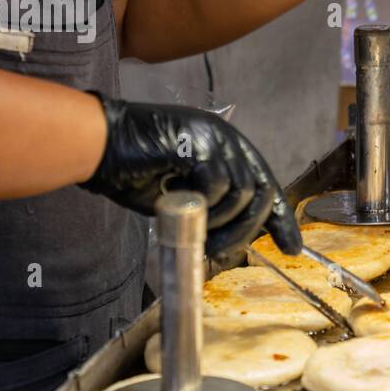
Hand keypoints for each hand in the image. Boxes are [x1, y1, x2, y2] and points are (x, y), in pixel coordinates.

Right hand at [80, 97, 300, 263]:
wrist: (98, 146)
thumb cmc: (133, 169)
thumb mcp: (183, 196)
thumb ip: (211, 208)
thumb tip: (229, 240)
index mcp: (227, 150)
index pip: (266, 186)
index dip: (280, 220)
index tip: (291, 248)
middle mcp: (227, 140)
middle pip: (260, 192)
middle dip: (248, 229)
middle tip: (224, 251)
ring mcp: (214, 139)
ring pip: (241, 192)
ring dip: (220, 220)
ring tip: (194, 226)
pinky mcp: (198, 144)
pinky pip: (218, 185)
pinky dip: (204, 205)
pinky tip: (181, 205)